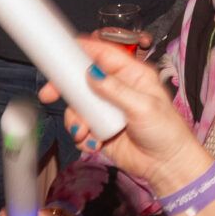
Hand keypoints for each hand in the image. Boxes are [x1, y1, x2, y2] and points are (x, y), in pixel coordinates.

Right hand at [39, 40, 208, 197]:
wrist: (166, 165)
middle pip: (82, 79)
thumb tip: (91, 74)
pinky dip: (82, 136)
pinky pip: (80, 128)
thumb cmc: (165, 131)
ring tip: (83, 133)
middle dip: (65, 88)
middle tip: (49, 95)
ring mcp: (106, 110)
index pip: (104, 54)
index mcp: (131, 75)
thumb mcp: (143, 106)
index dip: (83, 50)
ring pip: (77, 106)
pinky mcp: (99, 129)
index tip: (61, 52)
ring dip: (75, 120)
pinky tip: (93, 143)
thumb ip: (116, 90)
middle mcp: (115, 89)